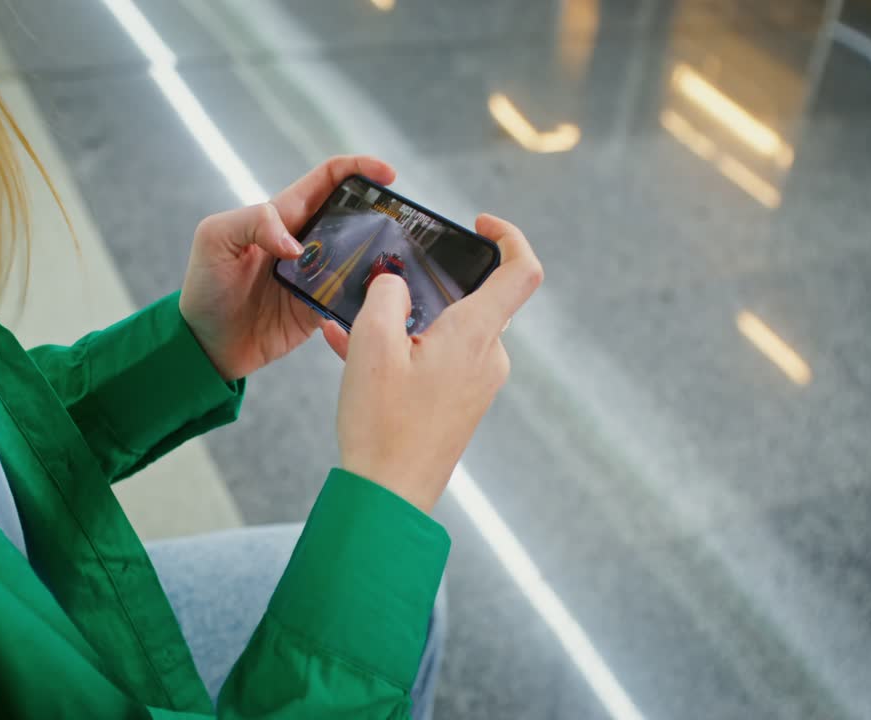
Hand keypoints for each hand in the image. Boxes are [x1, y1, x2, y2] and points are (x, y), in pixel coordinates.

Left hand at [179, 156, 397, 380]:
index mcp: (284, 214)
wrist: (205, 344)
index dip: (359, 168)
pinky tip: (382, 297)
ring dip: (380, 254)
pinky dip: (368, 295)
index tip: (387, 174)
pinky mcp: (321, 307)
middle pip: (354, 215)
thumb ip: (254, 222)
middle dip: (381, 212)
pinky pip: (353, 297)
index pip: (328, 179)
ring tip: (400, 259)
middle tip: (403, 222)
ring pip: (361, 255)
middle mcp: (307, 241)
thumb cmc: (205, 285)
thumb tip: (297, 246)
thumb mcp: (215, 238)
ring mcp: (318, 275)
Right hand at [322, 214, 542, 512]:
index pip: (521, 270)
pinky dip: (402, 351)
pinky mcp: (461, 404)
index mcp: (476, 334)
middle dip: (426, 289)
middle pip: (472, 299)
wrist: (389, 496)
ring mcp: (478, 383)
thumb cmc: (382, 424)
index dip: (509, 236)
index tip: (479, 225)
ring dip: (402, 324)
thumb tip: (396, 284)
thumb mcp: (372, 345)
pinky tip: (352, 355)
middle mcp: (488, 356)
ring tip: (349, 331)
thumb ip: (387, 297)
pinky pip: (437, 360)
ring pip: (446, 331)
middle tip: (382, 289)